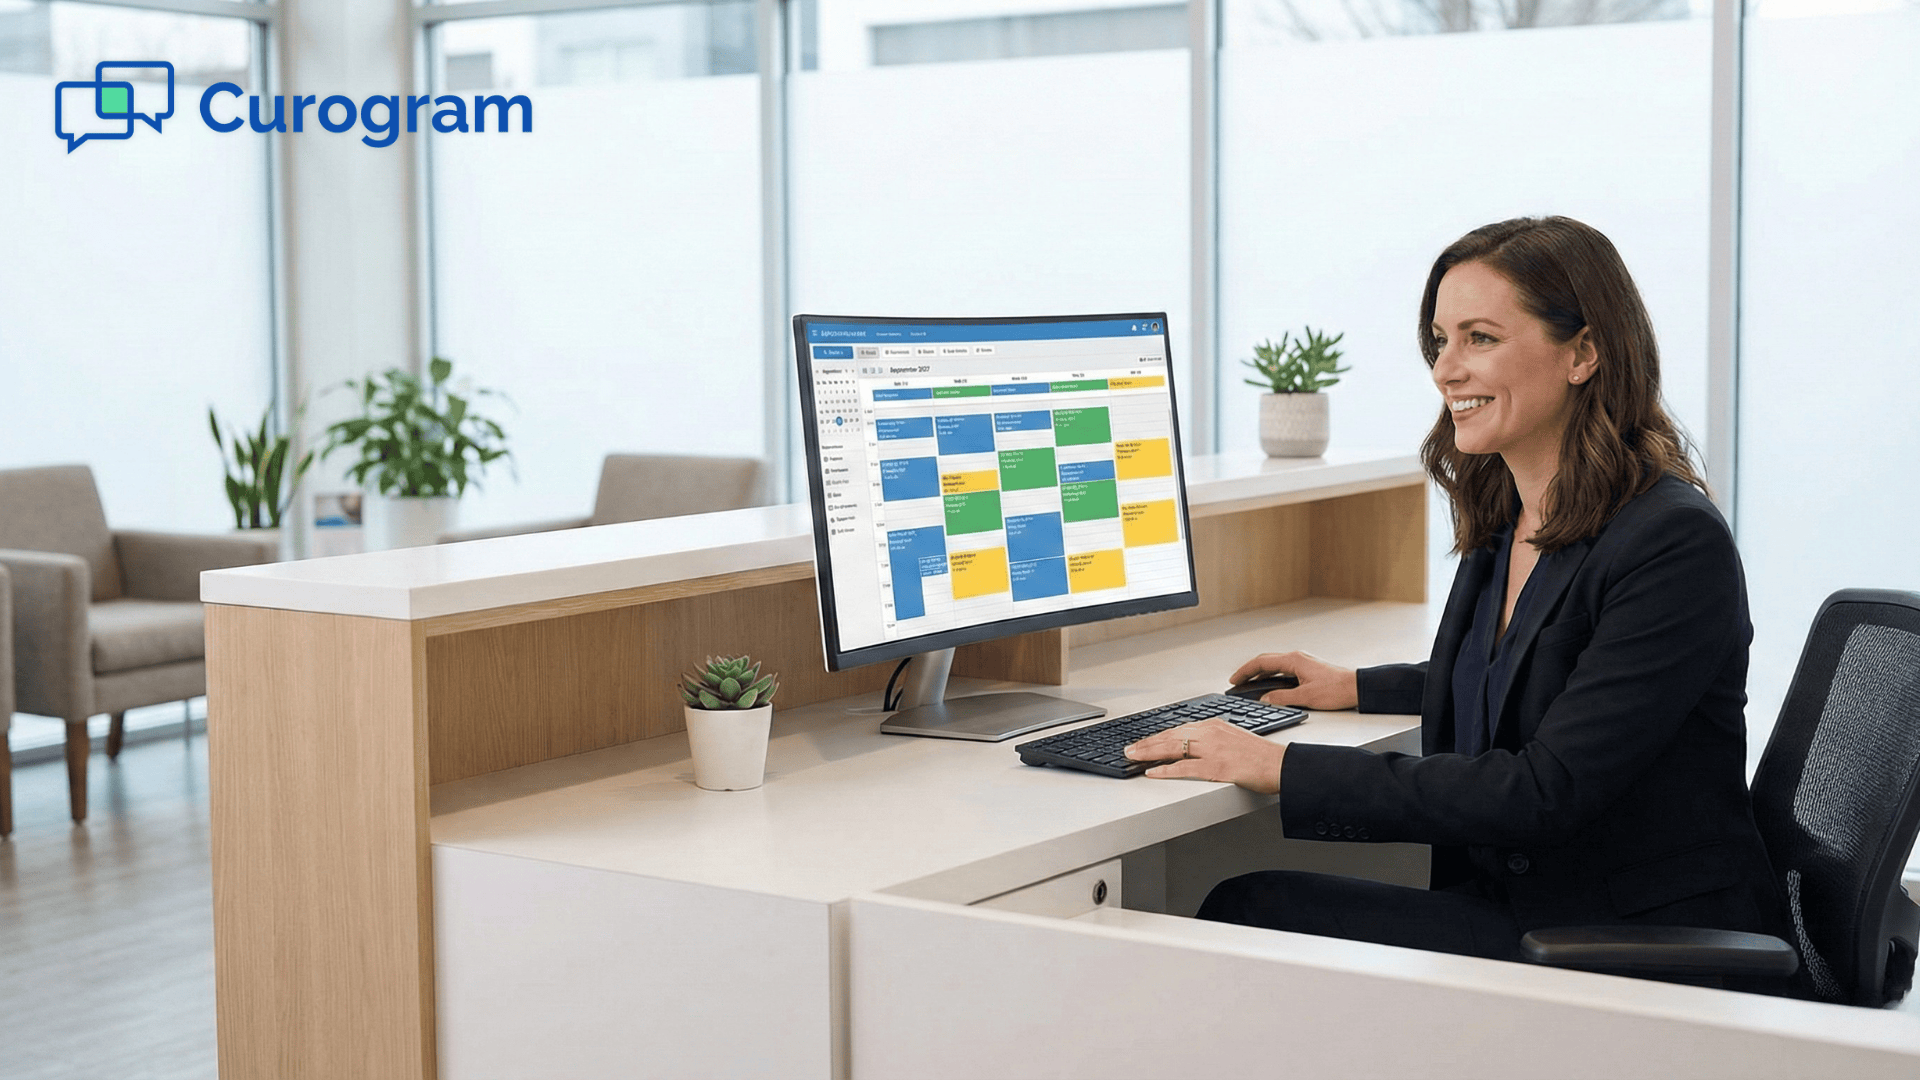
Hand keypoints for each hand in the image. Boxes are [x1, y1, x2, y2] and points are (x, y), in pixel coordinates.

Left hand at [1124, 717, 1284, 793]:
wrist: (1280, 765)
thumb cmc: (1260, 755)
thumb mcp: (1234, 738)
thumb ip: (1213, 739)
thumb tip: (1193, 746)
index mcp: (1214, 725)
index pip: (1178, 729)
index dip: (1157, 736)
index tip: (1143, 741)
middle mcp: (1211, 733)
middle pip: (1170, 736)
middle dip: (1147, 743)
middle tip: (1129, 749)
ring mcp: (1213, 750)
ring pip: (1173, 748)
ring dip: (1149, 753)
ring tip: (1133, 757)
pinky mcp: (1217, 767)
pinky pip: (1185, 768)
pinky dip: (1166, 769)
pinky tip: (1153, 771)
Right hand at [1229, 650, 1357, 710]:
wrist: (1357, 688)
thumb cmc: (1337, 689)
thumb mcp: (1306, 697)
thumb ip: (1282, 698)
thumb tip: (1265, 700)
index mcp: (1294, 660)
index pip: (1261, 663)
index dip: (1245, 671)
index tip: (1234, 680)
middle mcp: (1297, 658)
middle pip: (1266, 662)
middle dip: (1249, 671)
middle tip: (1237, 682)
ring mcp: (1303, 663)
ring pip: (1274, 666)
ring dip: (1260, 674)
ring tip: (1249, 685)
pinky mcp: (1308, 670)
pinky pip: (1283, 671)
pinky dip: (1272, 677)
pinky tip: (1270, 687)